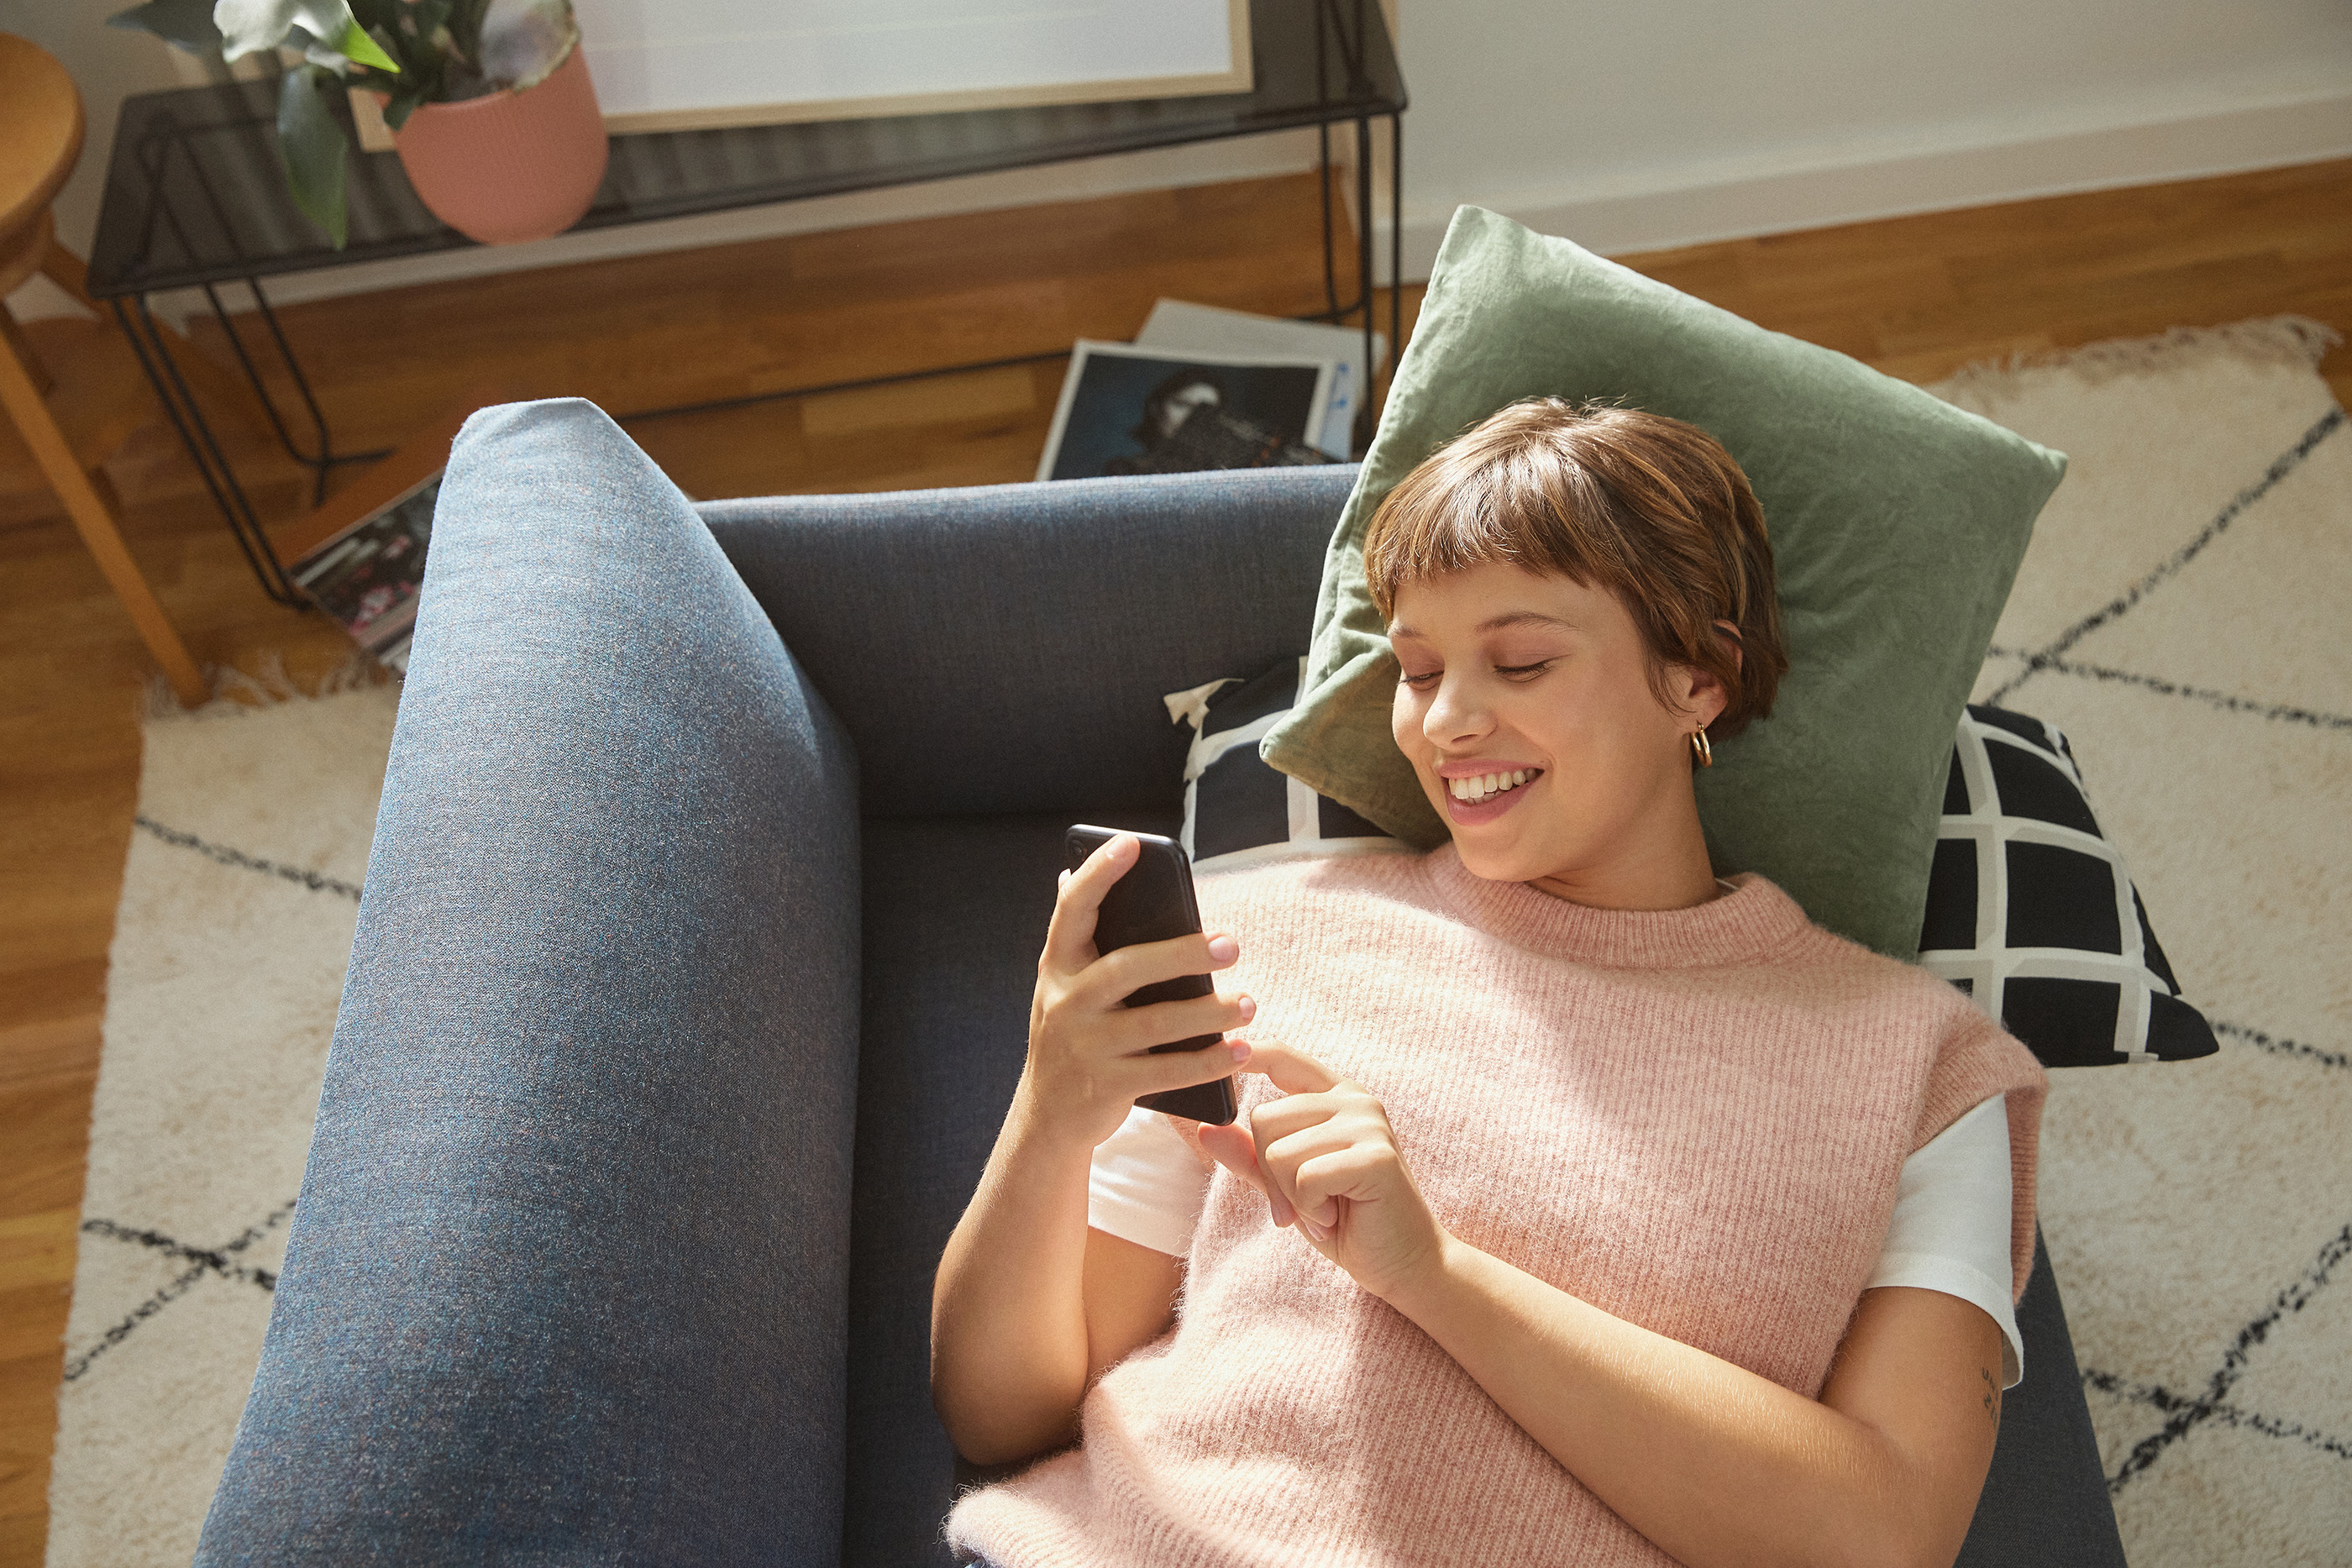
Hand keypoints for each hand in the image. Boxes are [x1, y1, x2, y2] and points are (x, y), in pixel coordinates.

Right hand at [1019, 832, 1253, 1150]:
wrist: (1047, 1115)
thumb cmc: (1072, 1034)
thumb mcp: (1064, 985)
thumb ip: (1078, 939)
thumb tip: (1073, 872)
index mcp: (1058, 966)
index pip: (1072, 910)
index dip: (1098, 874)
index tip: (1132, 843)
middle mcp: (1065, 1002)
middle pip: (1127, 968)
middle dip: (1182, 954)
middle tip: (1230, 946)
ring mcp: (1084, 1047)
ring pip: (1155, 1023)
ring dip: (1208, 1013)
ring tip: (1248, 1003)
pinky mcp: (1107, 1086)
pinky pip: (1167, 1072)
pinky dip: (1208, 1062)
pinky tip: (1239, 1050)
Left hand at [1196, 1042, 1446, 1300]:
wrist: (1402, 1263)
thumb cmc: (1344, 1221)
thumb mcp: (1287, 1186)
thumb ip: (1250, 1156)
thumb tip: (1206, 1128)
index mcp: (1334, 1097)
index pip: (1284, 1057)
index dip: (1249, 1053)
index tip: (1226, 1049)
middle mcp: (1353, 1100)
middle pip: (1264, 1119)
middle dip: (1269, 1174)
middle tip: (1302, 1204)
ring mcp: (1368, 1124)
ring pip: (1279, 1152)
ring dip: (1290, 1197)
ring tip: (1324, 1211)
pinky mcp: (1375, 1156)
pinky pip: (1304, 1178)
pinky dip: (1309, 1209)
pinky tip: (1335, 1218)